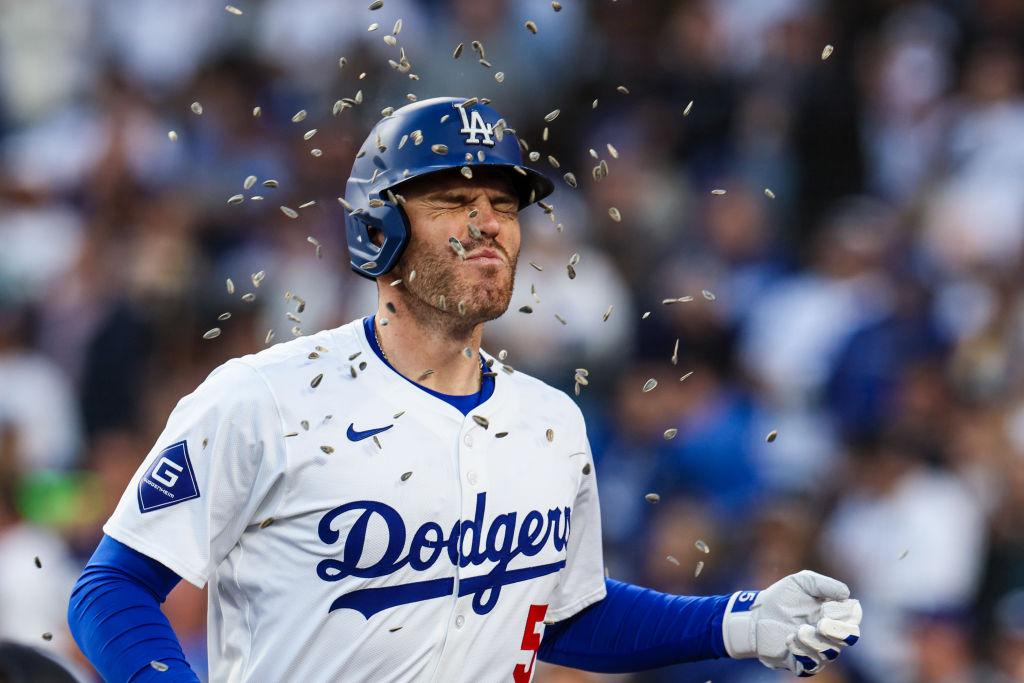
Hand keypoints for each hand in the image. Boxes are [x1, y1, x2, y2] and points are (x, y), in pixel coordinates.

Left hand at [722, 570, 861, 676]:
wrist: (757, 615)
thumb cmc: (782, 597)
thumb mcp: (801, 582)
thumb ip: (823, 585)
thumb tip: (846, 594)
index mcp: (834, 613)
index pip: (853, 617)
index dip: (844, 614)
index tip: (827, 607)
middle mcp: (830, 633)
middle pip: (849, 638)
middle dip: (837, 631)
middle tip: (821, 624)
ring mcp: (819, 649)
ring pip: (830, 652)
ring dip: (815, 641)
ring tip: (799, 630)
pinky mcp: (804, 663)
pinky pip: (811, 664)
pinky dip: (802, 652)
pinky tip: (790, 639)